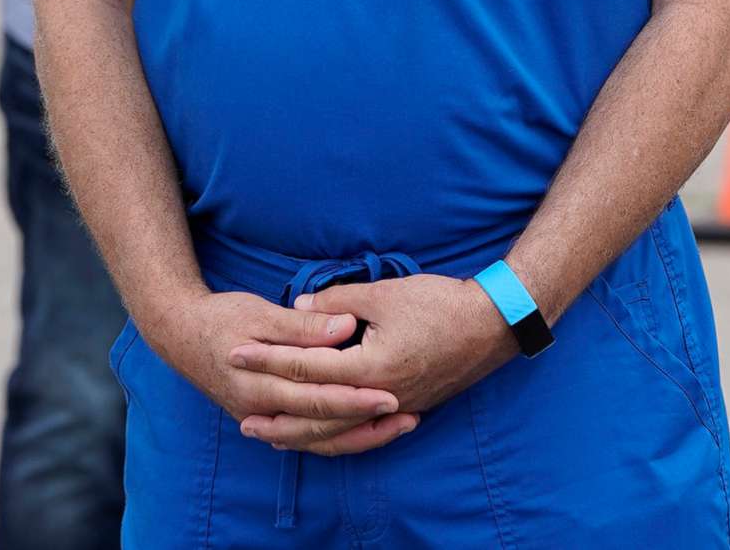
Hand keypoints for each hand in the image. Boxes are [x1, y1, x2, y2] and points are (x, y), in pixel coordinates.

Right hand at [142, 289, 414, 457]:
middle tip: (407, 414)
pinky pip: (307, 439)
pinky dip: (337, 438)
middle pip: (322, 426)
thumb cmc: (220, 318)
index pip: (317, 398)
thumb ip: (302, 327)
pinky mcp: (267, 419)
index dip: (356, 398)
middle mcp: (261, 411)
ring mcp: (263, 420)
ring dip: (358, 436)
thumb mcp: (259, 312)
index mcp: (259, 385)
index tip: (391, 394)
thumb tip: (344, 327)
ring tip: (398, 426)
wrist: (179, 334)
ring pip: (317, 440)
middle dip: (367, 423)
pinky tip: (365, 432)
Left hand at [230, 274, 514, 450]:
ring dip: (302, 434)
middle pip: (317, 414)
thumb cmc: (440, 304)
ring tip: (271, 436)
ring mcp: (396, 406)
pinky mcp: (408, 407)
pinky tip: (322, 433)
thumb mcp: (383, 294)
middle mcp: (380, 396)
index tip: (236, 353)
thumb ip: (336, 305)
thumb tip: (299, 309)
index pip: (306, 367)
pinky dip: (336, 435)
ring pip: (339, 431)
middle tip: (240, 419)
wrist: (493, 324)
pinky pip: (362, 431)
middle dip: (277, 414)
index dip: (268, 359)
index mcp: (369, 368)